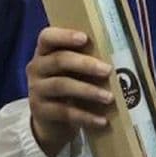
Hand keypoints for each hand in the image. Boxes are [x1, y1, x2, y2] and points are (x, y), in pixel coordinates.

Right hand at [25, 27, 115, 156]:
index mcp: (44, 52)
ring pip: (62, 86)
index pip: (47, 37)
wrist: (50, 120)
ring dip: (88, 91)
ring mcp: (36, 90)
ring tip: (109, 98)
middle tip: (108, 70)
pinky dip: (85, 116)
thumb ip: (85, 59)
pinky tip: (102, 120)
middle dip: (85, 64)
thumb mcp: (71, 70)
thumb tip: (118, 54)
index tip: (85, 38)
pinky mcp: (41, 111)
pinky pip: (64, 112)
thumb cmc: (68, 85)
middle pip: (59, 60)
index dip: (65, 36)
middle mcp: (36, 68)